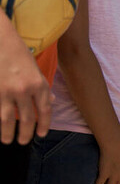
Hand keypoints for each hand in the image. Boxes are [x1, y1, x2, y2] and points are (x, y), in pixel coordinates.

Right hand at [0, 29, 51, 144]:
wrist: (0, 41)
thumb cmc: (18, 54)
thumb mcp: (36, 69)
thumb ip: (43, 87)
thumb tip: (51, 102)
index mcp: (39, 83)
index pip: (45, 110)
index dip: (43, 125)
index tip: (41, 134)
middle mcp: (25, 89)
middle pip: (28, 119)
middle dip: (26, 134)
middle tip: (23, 141)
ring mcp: (7, 92)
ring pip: (8, 120)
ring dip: (8, 133)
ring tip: (7, 140)